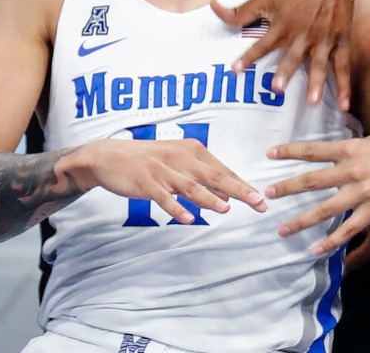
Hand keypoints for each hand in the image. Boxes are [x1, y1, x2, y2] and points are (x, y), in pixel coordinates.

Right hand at [85, 136, 266, 223]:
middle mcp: (180, 157)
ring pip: (190, 185)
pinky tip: (187, 218)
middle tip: (257, 202)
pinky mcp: (145, 181)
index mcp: (192, 150)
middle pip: (214, 176)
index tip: (261, 198)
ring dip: (209, 198)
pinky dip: (176, 207)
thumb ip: (201, 179)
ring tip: (226, 209)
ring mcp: (162, 170)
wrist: (108, 156)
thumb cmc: (147, 161)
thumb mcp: (178, 165)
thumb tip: (227, 196)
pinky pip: (163, 196)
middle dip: (238, 190)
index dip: (243, 184)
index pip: (223, 170)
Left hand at [213, 0, 362, 109]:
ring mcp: (323, 38)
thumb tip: (213, 7)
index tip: (235, 70)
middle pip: (292, 56)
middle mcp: (302, 33)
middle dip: (285, 72)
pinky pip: (343, 66)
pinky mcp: (340, 40)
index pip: (262, 44)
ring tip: (312, 100)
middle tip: (277, 88)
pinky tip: (344, 105)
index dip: (248, 57)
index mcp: (283, 23)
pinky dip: (345, 86)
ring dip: (316, 82)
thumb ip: (241, 9)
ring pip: (320, 64)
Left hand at [266, 134, 369, 254]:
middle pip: (313, 180)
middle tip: (268, 193)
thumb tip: (335, 153)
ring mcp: (364, 192)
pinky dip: (331, 241)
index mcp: (352, 148)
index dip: (290, 151)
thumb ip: (353, 148)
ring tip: (282, 229)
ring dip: (301, 220)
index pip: (314, 149)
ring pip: (326, 209)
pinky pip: (348, 230)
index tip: (270, 153)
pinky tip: (316, 249)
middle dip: (288, 187)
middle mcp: (354, 169)